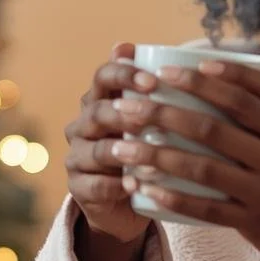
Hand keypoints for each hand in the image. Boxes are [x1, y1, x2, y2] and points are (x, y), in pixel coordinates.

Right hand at [63, 42, 156, 244]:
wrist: (129, 203)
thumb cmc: (148, 153)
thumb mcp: (158, 122)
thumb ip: (165, 93)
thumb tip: (181, 57)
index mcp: (101, 100)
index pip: (103, 76)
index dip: (124, 75)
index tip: (153, 81)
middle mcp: (84, 125)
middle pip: (96, 111)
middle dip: (124, 113)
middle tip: (150, 116)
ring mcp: (78, 157)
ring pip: (95, 149)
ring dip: (121, 150)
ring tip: (147, 153)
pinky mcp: (78, 188)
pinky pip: (94, 186)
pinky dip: (115, 185)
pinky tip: (135, 185)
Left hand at [111, 61, 259, 260]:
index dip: (222, 75)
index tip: (183, 66)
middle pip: (219, 124)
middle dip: (169, 108)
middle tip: (133, 99)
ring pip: (205, 166)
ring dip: (158, 153)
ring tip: (125, 143)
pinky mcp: (256, 224)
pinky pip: (207, 209)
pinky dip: (174, 198)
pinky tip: (145, 188)